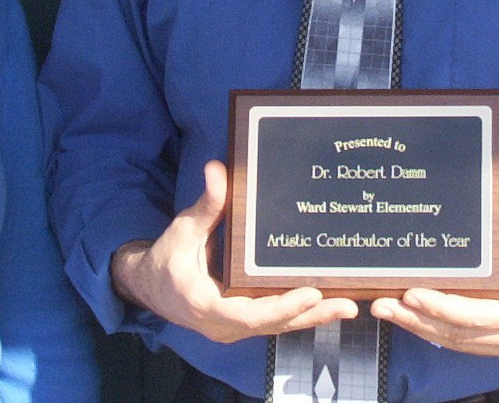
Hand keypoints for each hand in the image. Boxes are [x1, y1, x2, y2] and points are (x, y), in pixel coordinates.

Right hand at [110, 159, 359, 343]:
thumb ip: (206, 205)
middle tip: (346, 304)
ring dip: (312, 317)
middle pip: (272, 324)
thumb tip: (217, 170)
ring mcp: (234, 328)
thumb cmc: (166, 258)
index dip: (280, 307)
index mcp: (205, 304)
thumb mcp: (183, 230)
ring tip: (348, 306)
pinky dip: (299, 315)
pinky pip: (274, 322)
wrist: (150, 287)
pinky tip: (326, 304)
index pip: (247, 314)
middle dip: (310, 315)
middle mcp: (222, 324)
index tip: (308, 294)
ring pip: (277, 327)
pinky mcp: (242, 324)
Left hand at [370, 162, 498, 356]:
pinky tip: (412, 319)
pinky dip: (436, 332)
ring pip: (457, 343)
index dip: (443, 306)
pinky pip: (465, 343)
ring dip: (420, 328)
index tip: (413, 293)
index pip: (480, 315)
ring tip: (386, 310)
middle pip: (459, 335)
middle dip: (418, 320)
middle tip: (383, 302)